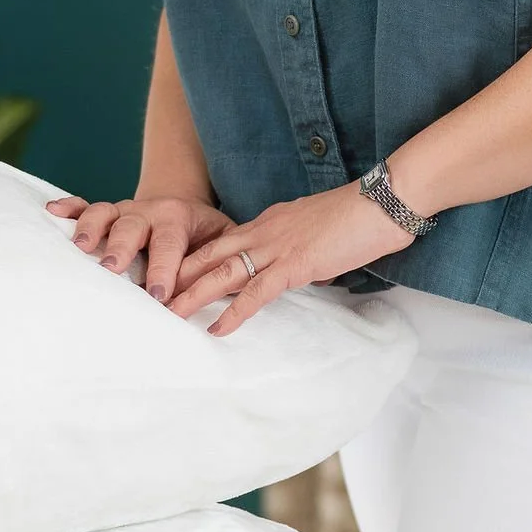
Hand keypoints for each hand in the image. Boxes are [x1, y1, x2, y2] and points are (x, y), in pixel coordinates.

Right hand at [46, 191, 234, 305]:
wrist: (186, 209)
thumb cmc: (207, 236)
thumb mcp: (225, 242)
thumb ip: (225, 262)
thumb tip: (234, 292)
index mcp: (178, 218)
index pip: (170, 244)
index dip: (164, 270)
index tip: (159, 297)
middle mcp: (147, 212)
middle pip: (131, 227)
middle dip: (121, 248)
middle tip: (112, 269)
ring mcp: (124, 211)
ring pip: (104, 214)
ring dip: (90, 229)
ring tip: (80, 247)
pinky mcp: (107, 214)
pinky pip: (85, 207)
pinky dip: (69, 209)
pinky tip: (52, 211)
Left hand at [169, 183, 415, 336]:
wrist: (381, 202)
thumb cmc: (358, 216)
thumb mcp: (315, 229)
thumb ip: (296, 245)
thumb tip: (291, 264)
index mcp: (268, 222)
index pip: (221, 243)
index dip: (192, 261)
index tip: (170, 278)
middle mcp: (264, 232)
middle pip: (208, 255)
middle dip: (177, 277)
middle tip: (150, 297)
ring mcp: (277, 247)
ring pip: (222, 273)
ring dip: (192, 295)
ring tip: (168, 315)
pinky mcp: (295, 264)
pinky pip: (257, 292)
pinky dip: (233, 312)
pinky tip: (216, 329)